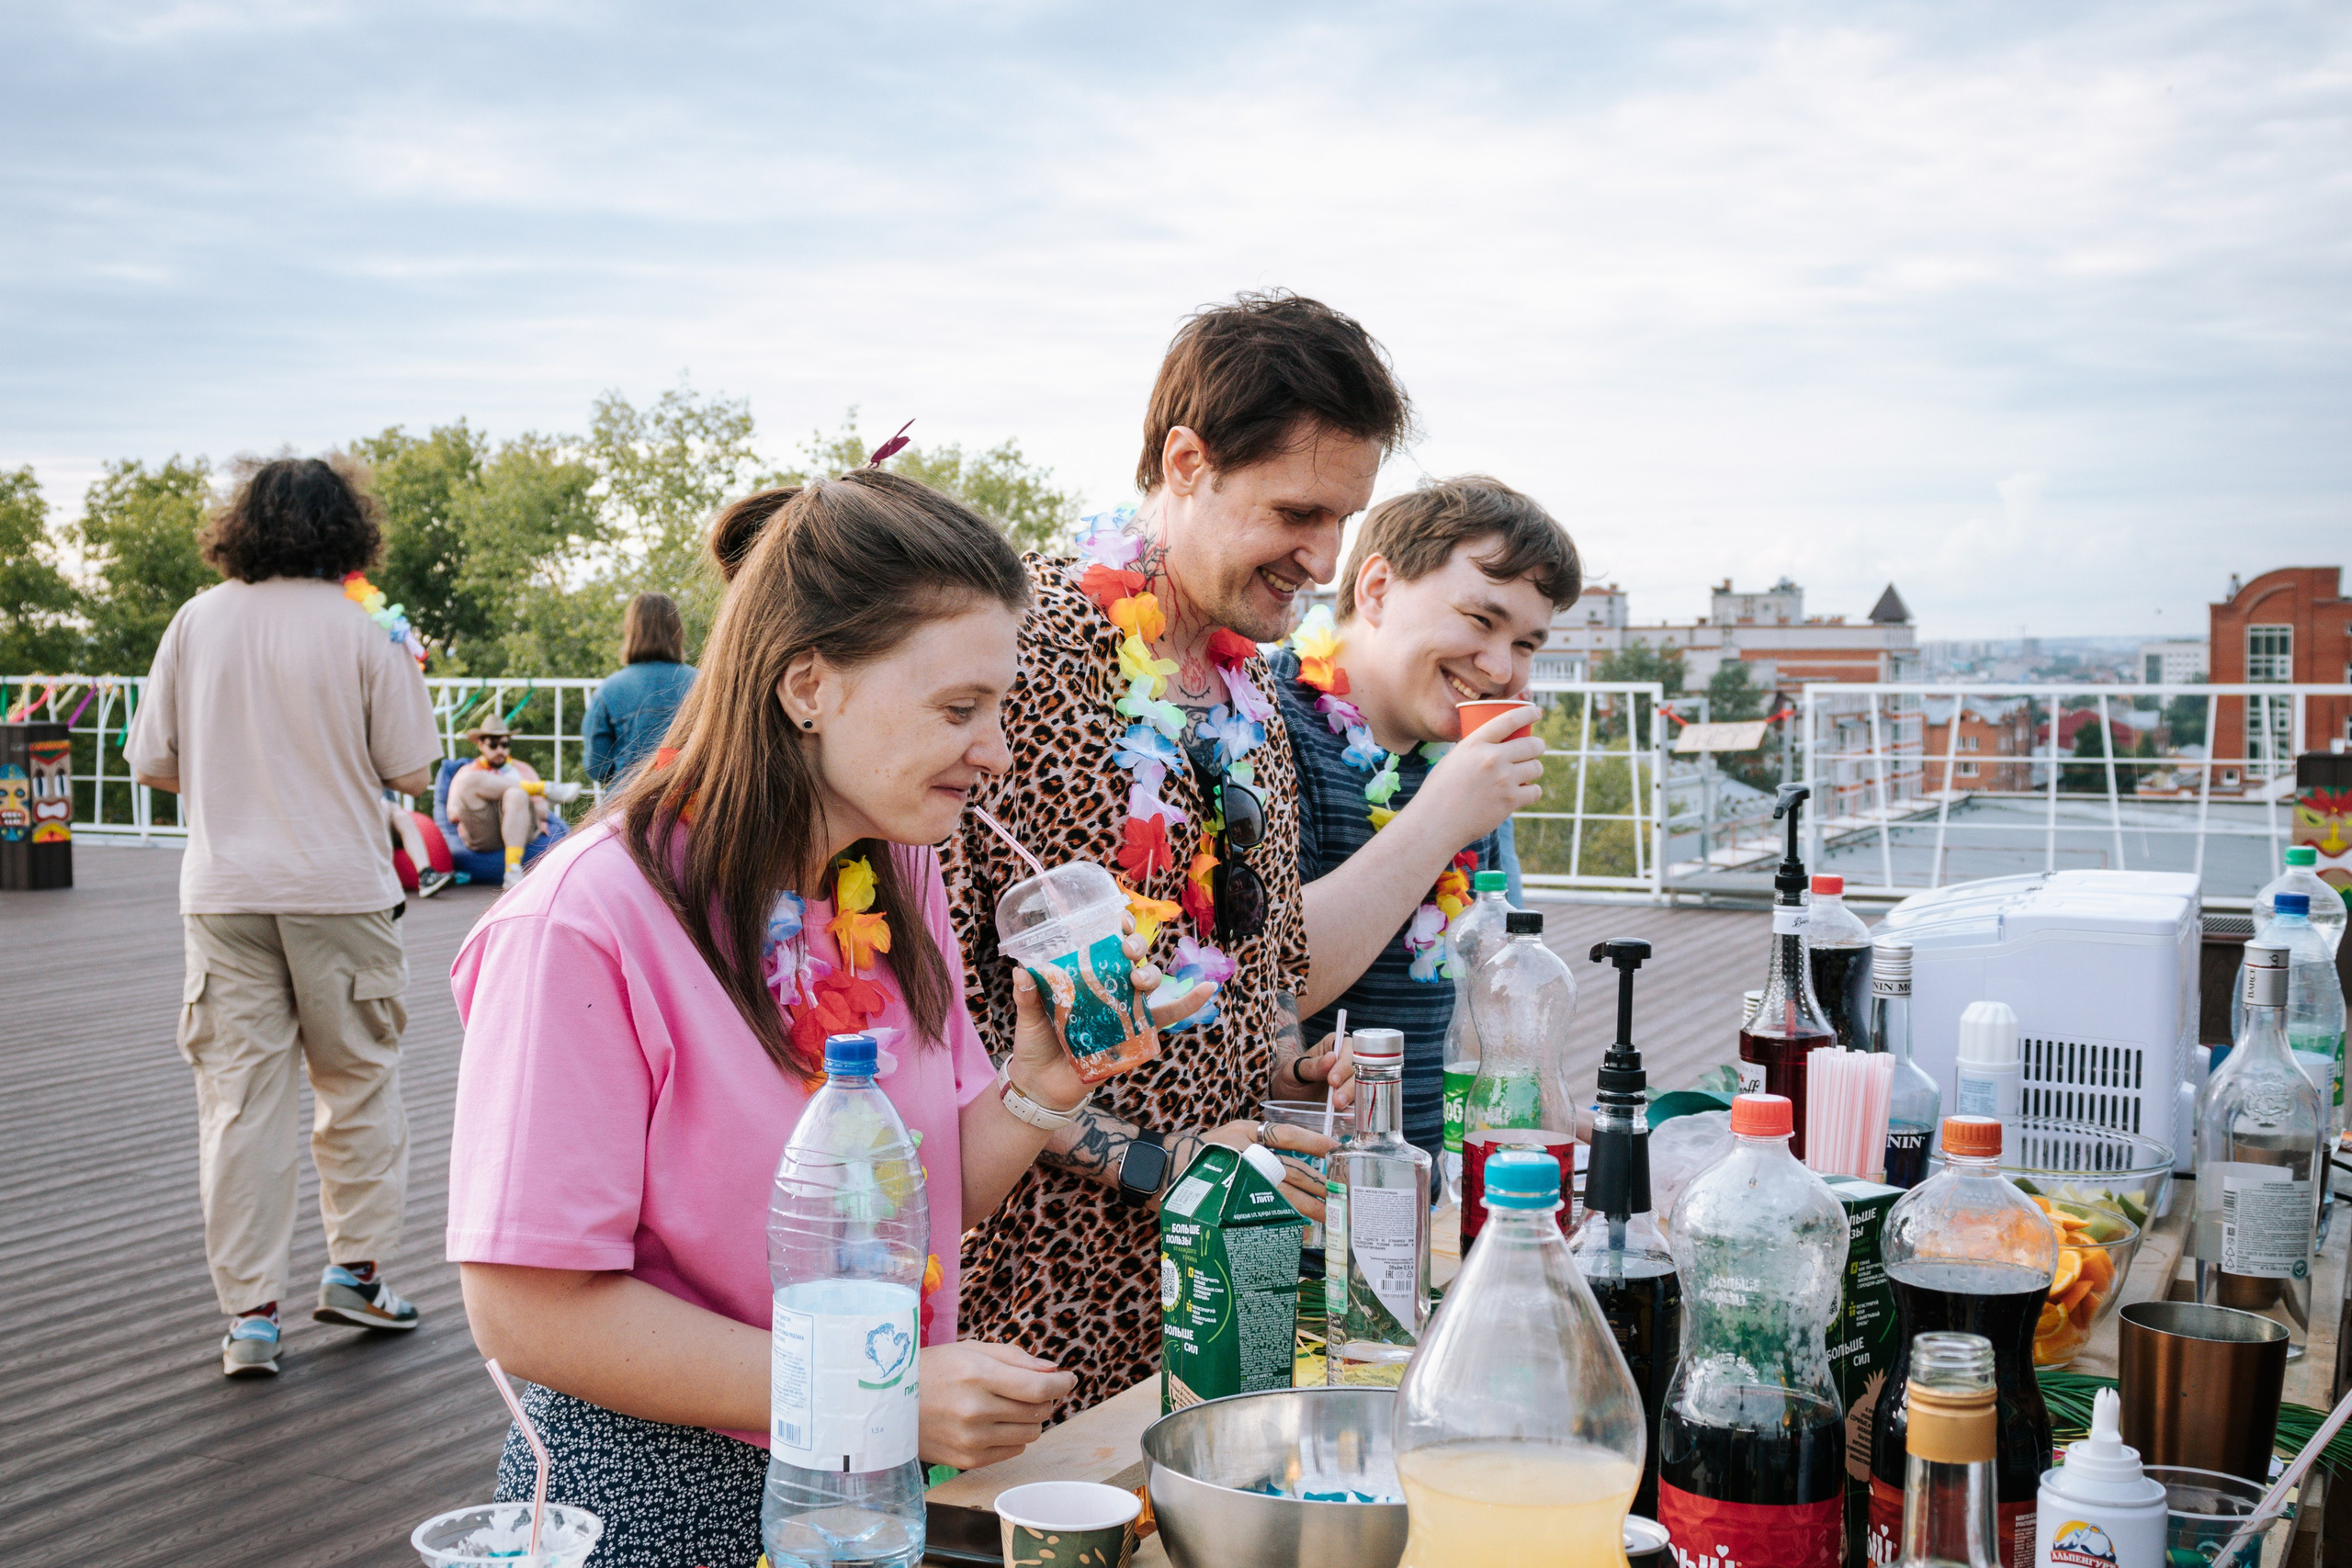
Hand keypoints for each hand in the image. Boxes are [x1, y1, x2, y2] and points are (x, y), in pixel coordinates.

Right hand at [917, 1340, 1075, 1469]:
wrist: (887, 1406)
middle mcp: (975, 1410)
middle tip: (1036, 1388)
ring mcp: (971, 1439)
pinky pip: (1013, 1451)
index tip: (1069, 1379)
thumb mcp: (970, 1350)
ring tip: (1015, 1405)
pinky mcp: (967, 1460)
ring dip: (1032, 1418)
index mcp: (977, 1375)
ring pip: (1030, 1433)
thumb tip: (1052, 1370)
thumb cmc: (931, 1371)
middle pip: (1038, 1411)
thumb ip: (1015, 1358)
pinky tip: (998, 1422)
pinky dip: (1015, 1436)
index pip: (1038, 1387)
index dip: (1062, 1384)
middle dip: (1047, 1398)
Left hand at [1005, 930, 1210, 1111]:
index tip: (1118, 918)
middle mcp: (1108, 986)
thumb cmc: (1035, 1045)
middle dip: (1135, 947)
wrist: (1040, 1086)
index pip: (1105, 943)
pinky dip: (1189, 1003)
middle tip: (1125, 951)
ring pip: (1149, 981)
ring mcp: (1124, 1008)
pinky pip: (1166, 1016)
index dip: (1117, 926)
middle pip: (1132, 957)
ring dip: (1150, 974)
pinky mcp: (1135, 1032)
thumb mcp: (1028, 1016)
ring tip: (1139, 980)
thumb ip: (1027, 994)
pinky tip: (1207, 989)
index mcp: (1084, 975)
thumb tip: (1022, 970)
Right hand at [1202, 1119, 1336, 1220]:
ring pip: (1283, 1194)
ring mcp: (1238, 1179)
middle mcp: (1244, 1154)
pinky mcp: (1231, 1201)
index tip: (1336, 1149)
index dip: (1315, 1142)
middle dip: (1320, 1184)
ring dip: (1310, 1205)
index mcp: (1246, 1133)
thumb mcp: (1232, 1133)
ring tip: (1330, 1214)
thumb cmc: (1204, 1152)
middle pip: (1292, 1170)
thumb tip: (1299, 1157)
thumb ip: (1261, 1141)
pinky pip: (1264, 1213)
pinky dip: (1285, 1220)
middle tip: (1342, 1195)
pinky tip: (1300, 1228)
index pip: (1288, 1135)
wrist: (1164, 1168)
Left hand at [1276, 1031, 1357, 1111]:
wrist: (1289, 1099)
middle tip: (1336, 1099)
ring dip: (1351, 1096)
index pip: (1348, 1049)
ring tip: (1338, 1105)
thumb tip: (1331, 1057)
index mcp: (1333, 1045)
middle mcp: (1346, 1060)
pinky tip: (1346, 1114)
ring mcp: (1351, 1079)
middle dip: (1348, 1085)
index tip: (1333, 1080)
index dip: (1344, 1064)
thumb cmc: (1291, 1078)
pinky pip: (1359, 1101)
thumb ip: (1312, 1065)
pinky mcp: (1352, 1096)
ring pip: (1362, 1085)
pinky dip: (1354, 1108)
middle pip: (1358, 1068)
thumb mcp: (1294, 1070)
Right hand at [1410, 705, 1544, 846]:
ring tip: (1526, 774)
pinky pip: (1535, 791)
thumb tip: (1493, 743)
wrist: (1435, 823)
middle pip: (1531, 745)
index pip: (1510, 719)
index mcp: (1474, 744)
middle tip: (1536, 749)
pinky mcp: (1510, 801)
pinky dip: (1531, 792)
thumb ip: (1474, 750)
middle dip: (1538, 746)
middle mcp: (1491, 758)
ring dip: (1534, 769)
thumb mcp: (1452, 760)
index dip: (1528, 713)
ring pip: (1536, 767)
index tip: (1537, 712)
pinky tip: (1523, 793)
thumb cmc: (1439, 792)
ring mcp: (1503, 780)